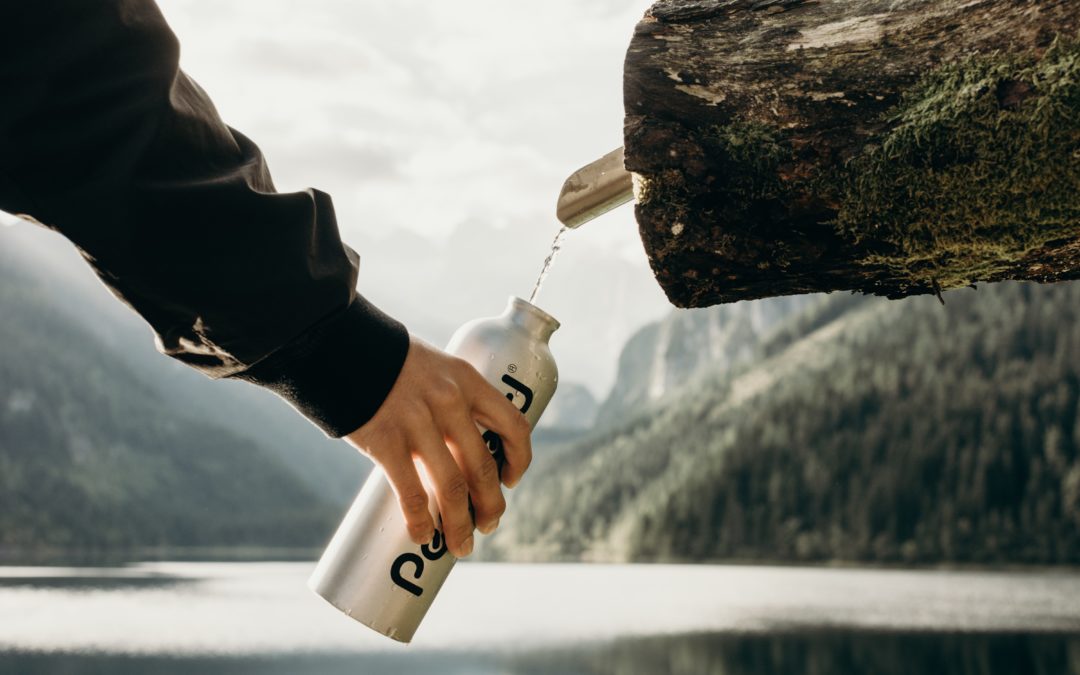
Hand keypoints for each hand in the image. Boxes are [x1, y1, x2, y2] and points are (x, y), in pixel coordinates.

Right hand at [344, 336, 531, 557]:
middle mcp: (450, 401)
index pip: (513, 425)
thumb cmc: (386, 361)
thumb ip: (447, 400)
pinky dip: (419, 522)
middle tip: (488, 524)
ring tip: (460, 544)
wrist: (337, 344)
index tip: (511, 479)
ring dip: (459, 524)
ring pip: (452, 488)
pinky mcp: (386, 441)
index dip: (519, 459)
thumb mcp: (432, 367)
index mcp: (467, 380)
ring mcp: (418, 423)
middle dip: (490, 504)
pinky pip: (411, 493)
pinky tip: (421, 537)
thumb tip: (455, 449)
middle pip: (483, 467)